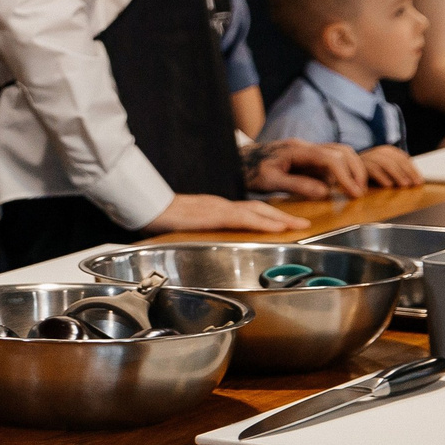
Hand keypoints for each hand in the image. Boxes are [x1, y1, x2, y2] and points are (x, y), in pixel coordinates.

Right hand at [144, 193, 310, 233]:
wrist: (142, 204)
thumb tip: (202, 240)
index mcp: (213, 209)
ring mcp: (216, 208)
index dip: (268, 215)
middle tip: (303, 223)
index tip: (285, 221)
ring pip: (255, 212)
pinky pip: (242, 218)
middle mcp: (219, 206)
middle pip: (257, 209)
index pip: (246, 210)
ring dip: (278, 218)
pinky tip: (275, 226)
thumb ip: (196, 230)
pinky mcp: (212, 215)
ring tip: (297, 225)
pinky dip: (261, 222)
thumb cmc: (157, 215)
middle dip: (281, 216)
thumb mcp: (182, 224)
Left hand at [248, 139, 367, 199]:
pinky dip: (339, 173)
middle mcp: (304, 146)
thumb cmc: (248, 170)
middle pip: (340, 151)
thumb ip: (296, 185)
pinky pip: (329, 162)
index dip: (345, 174)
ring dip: (350, 170)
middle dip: (355, 169)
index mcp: (296, 149)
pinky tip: (340, 188)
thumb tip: (324, 191)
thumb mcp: (269, 181)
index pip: (330, 158)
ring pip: (338, 154)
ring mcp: (306, 150)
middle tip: (359, 192)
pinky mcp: (306, 158)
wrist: (236, 160)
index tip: (353, 192)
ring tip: (354, 190)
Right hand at [359, 144, 423, 188]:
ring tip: (404, 185)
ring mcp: (367, 158)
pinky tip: (389, 185)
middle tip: (415, 184)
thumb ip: (398, 171)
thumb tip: (416, 180)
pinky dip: (382, 177)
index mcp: (385, 151)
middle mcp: (376, 152)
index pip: (402, 157)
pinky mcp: (359, 166)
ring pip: (385, 163)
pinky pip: (372, 169)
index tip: (419, 181)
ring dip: (397, 174)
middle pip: (395, 159)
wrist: (345, 172)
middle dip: (407, 171)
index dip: (412, 169)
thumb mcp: (385, 171)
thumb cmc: (369, 174)